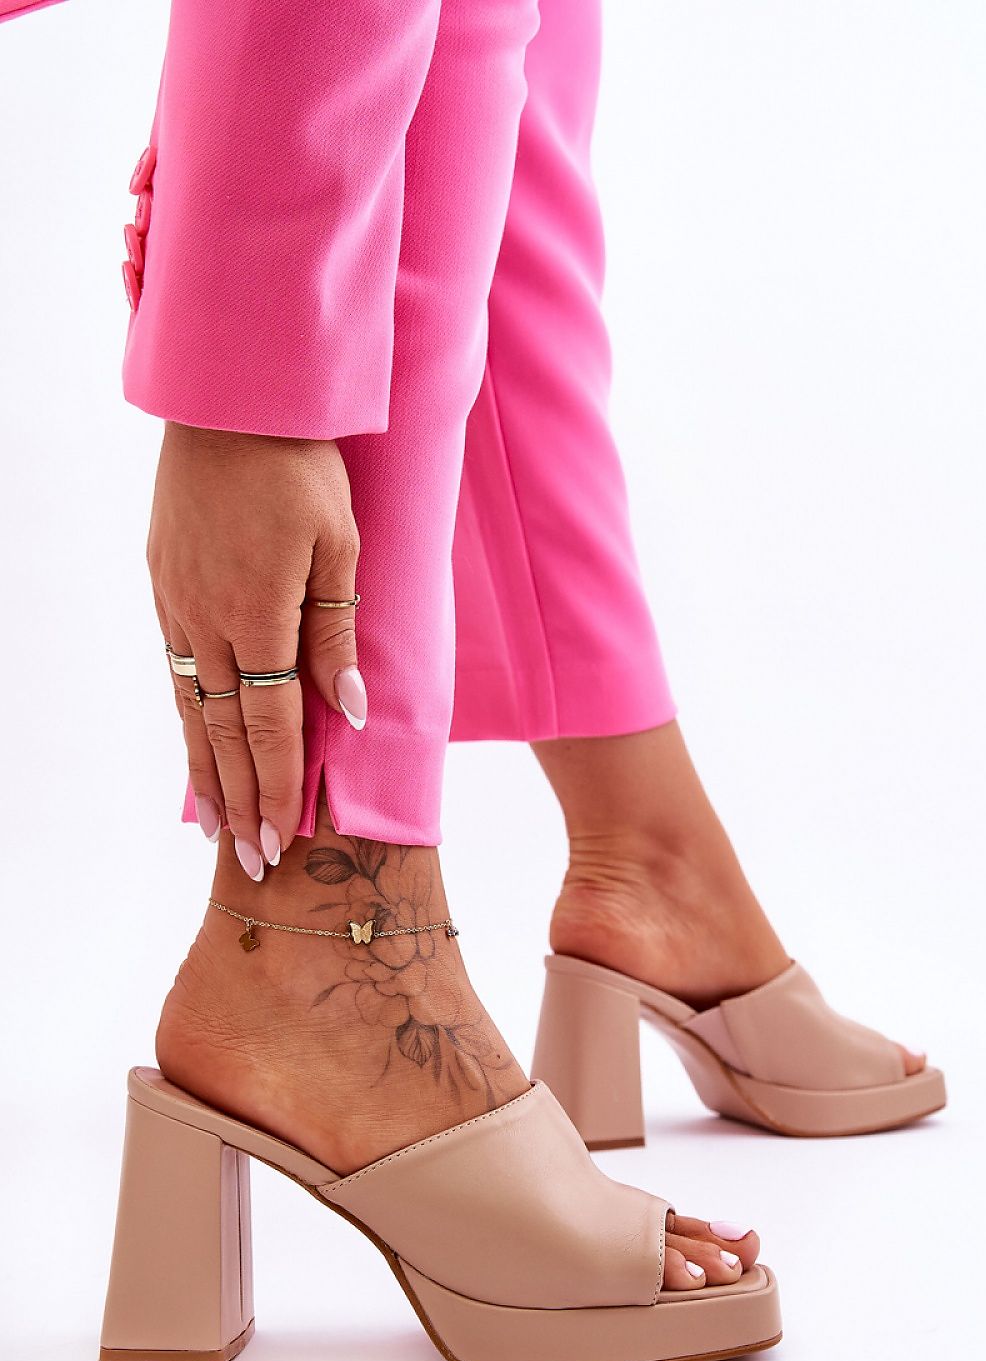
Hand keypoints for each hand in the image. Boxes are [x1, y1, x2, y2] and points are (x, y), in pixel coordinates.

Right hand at [147, 422, 365, 878]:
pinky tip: (195, 745)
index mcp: (259, 615)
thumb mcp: (339, 547)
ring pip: (192, 708)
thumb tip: (348, 714)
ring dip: (207, 772)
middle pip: (225, 732)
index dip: (280, 786)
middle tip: (252, 860)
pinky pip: (177, 669)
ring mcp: (178, 605)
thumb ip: (337, 635)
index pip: (272, 725)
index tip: (286, 839)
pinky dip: (187, 718)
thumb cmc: (299, 468)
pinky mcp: (164, 587)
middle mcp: (209, 621)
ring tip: (218, 825)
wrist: (229, 403)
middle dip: (242, 800)